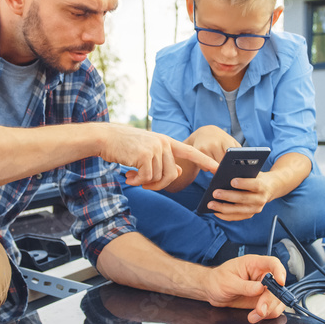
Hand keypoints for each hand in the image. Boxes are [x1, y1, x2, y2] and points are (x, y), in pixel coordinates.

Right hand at [99, 124, 217, 189]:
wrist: (106, 138)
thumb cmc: (126, 146)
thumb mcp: (148, 151)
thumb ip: (164, 160)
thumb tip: (177, 171)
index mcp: (167, 141)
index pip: (192, 152)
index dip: (206, 161)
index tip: (218, 168)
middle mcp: (164, 143)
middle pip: (172, 174)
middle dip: (159, 185)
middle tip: (144, 185)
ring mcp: (155, 148)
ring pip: (159, 177)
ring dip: (146, 183)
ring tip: (133, 177)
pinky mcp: (145, 155)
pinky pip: (147, 178)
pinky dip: (138, 181)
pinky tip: (129, 176)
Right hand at [184, 125, 238, 163]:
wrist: (204, 133)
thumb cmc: (220, 139)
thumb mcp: (231, 142)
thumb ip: (238, 152)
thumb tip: (242, 167)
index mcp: (226, 141)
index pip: (231, 158)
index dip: (231, 165)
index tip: (232, 169)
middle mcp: (215, 144)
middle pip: (222, 165)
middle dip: (223, 168)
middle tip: (224, 165)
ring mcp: (205, 148)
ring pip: (212, 168)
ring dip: (214, 168)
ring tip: (215, 159)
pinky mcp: (196, 152)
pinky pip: (204, 167)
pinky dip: (207, 167)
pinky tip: (207, 160)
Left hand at [201, 255, 286, 323]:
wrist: (211, 291)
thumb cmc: (217, 280)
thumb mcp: (227, 282)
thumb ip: (244, 286)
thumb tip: (260, 289)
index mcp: (254, 264)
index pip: (272, 263)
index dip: (279, 271)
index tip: (280, 282)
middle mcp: (261, 275)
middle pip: (277, 286)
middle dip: (270, 300)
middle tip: (260, 310)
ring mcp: (263, 289)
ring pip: (277, 299)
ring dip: (269, 310)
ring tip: (254, 316)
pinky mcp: (262, 300)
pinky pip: (272, 308)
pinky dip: (267, 315)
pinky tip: (255, 316)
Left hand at [204, 172, 279, 220]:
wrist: (270, 188)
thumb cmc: (256, 177)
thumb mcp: (252, 171)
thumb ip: (240, 171)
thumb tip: (220, 172)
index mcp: (263, 186)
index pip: (255, 185)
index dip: (244, 183)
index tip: (232, 181)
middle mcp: (261, 199)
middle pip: (243, 199)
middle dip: (228, 196)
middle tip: (215, 193)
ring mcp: (256, 209)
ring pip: (238, 210)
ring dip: (223, 208)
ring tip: (210, 204)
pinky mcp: (250, 215)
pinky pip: (236, 217)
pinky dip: (225, 215)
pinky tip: (215, 211)